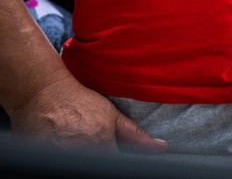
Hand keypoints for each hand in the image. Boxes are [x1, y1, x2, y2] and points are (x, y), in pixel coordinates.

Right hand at [9, 68, 166, 151]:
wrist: (44, 95)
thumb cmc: (80, 104)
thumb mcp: (112, 117)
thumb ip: (136, 136)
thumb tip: (161, 147)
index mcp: (102, 150)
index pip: (117, 165)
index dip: (117, 159)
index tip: (112, 150)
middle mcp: (81, 158)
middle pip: (97, 165)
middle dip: (96, 155)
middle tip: (87, 138)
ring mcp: (60, 160)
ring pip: (80, 163)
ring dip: (80, 154)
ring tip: (73, 139)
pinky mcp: (42, 160)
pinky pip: (60, 161)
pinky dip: (63, 155)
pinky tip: (61, 142)